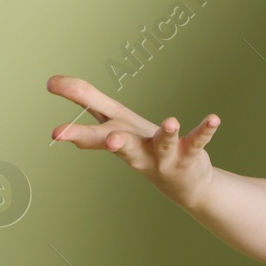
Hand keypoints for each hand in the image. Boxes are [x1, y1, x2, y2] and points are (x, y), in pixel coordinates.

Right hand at [47, 74, 219, 208]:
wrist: (183, 185)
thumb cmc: (143, 147)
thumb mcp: (113, 122)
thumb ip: (87, 99)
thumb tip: (51, 80)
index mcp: (117, 137)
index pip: (91, 132)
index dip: (73, 132)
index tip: (54, 133)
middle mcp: (137, 150)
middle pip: (119, 145)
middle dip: (106, 142)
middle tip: (107, 142)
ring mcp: (164, 155)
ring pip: (163, 145)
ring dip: (167, 134)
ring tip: (172, 122)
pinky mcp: (189, 154)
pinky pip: (197, 141)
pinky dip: (204, 130)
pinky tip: (214, 119)